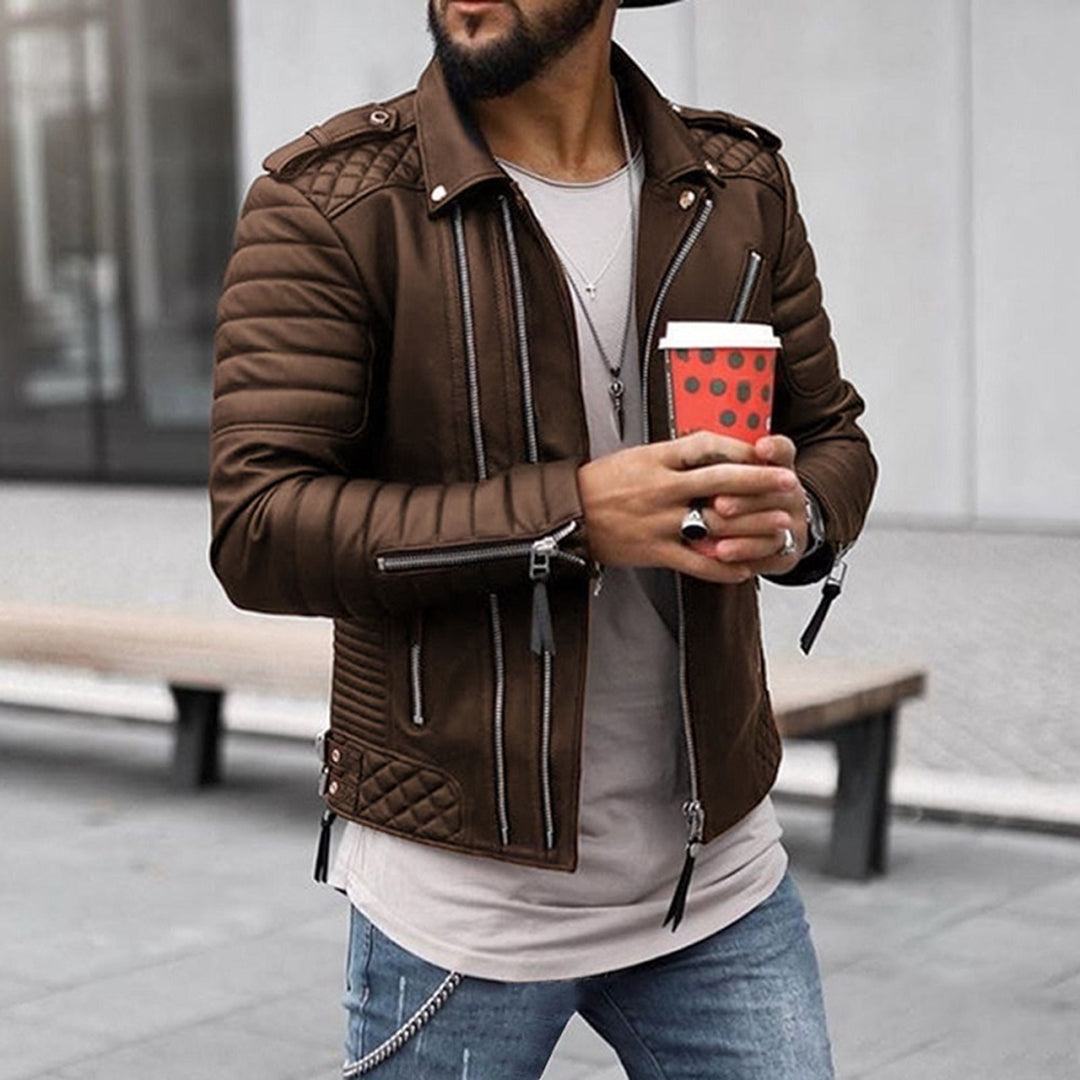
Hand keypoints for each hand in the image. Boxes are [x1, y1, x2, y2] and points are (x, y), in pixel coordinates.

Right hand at [577, 432, 798, 584]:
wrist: (568, 515)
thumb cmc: (602, 483)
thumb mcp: (638, 457)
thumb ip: (673, 456)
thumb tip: (710, 451)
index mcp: (657, 459)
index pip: (707, 445)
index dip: (740, 448)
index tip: (764, 451)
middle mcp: (661, 488)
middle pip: (721, 479)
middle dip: (761, 480)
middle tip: (789, 482)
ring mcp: (659, 520)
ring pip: (714, 521)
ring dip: (753, 525)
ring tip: (780, 525)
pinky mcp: (654, 550)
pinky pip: (696, 561)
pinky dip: (723, 567)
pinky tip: (744, 569)